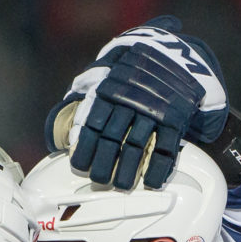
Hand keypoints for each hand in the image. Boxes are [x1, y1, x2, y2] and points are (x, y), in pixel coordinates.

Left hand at [46, 16, 228, 189]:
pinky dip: (158, 167)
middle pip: (113, 138)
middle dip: (105, 163)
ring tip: (121, 186)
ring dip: (128, 169)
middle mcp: (130, 100)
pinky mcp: (175, 118)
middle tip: (100, 181)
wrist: (177, 55)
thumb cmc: (136, 72)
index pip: (93, 124)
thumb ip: (88, 97)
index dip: (86, 148)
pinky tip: (150, 182)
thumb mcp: (111, 74)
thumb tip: (64, 129)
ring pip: (137, 145)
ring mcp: (154, 110)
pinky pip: (166, 147)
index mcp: (110, 90)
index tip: (80, 167)